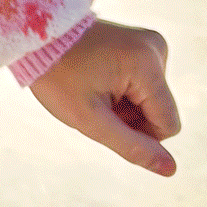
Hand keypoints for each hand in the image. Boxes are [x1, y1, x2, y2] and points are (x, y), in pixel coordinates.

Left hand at [28, 18, 180, 175]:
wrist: (36, 37)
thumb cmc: (58, 76)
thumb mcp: (90, 119)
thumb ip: (132, 146)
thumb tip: (170, 169)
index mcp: (147, 64)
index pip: (167, 125)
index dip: (137, 134)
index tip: (104, 115)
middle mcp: (156, 48)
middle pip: (159, 112)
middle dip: (128, 116)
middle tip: (92, 98)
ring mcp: (150, 43)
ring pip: (151, 101)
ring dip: (124, 104)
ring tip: (92, 86)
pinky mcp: (142, 44)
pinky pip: (144, 85)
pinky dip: (122, 90)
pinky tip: (97, 77)